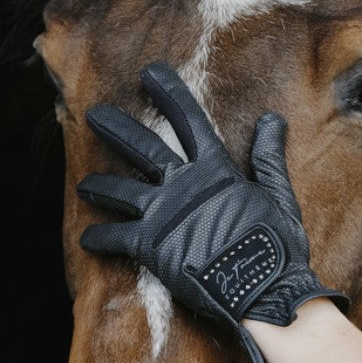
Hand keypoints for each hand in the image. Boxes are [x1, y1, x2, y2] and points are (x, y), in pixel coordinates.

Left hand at [76, 61, 347, 362]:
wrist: (262, 289)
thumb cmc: (275, 247)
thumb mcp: (278, 196)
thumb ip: (268, 157)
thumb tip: (271, 119)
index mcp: (214, 170)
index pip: (189, 121)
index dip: (169, 94)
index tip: (150, 73)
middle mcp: (182, 185)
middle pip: (142, 148)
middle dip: (116, 128)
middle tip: (94, 115)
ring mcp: (163, 214)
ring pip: (120, 190)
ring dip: (99, 185)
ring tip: (83, 185)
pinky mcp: (151, 246)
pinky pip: (115, 237)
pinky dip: (99, 238)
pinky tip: (86, 239)